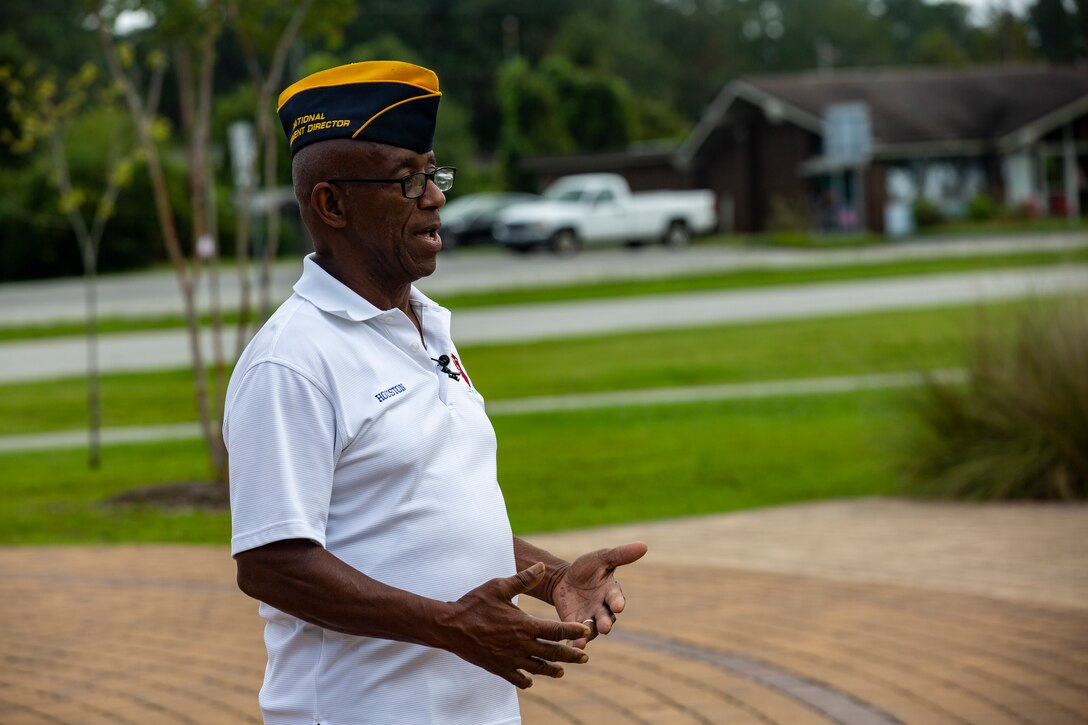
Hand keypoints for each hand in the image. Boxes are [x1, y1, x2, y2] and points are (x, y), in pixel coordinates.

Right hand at [436, 562, 591, 688]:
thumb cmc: (474, 604)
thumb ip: (523, 579)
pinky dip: (526, 680)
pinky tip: (531, 680)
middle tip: (584, 656)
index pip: (555, 630)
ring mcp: (510, 659)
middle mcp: (520, 645)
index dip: (572, 630)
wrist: (450, 627)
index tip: (585, 631)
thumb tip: (542, 566)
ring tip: (562, 672)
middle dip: (571, 655)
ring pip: (537, 668)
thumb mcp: (499, 587)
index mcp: (524, 625)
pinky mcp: (498, 668)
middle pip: (552, 652)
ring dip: (552, 670)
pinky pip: (517, 678)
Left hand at [551, 541, 647, 648]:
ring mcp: (589, 618)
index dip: (617, 602)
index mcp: (610, 592)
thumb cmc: (587, 568)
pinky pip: (576, 636)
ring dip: (588, 636)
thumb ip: (620, 554)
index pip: (615, 598)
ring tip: (582, 642)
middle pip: (606, 618)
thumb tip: (644, 545)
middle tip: (605, 628)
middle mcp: (602, 608)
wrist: (565, 579)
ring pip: (592, 629)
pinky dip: (574, 642)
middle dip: (605, 623)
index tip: (618, 606)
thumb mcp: (601, 558)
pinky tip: (570, 647)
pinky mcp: (574, 624)